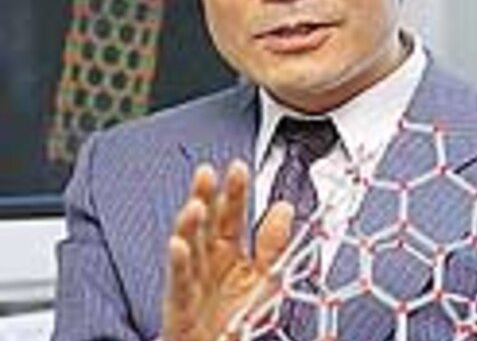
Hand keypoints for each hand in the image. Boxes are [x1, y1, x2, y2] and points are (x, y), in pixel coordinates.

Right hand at [161, 160, 292, 340]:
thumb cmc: (241, 323)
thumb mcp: (266, 280)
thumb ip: (274, 245)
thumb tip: (284, 208)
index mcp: (230, 254)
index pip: (232, 215)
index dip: (235, 192)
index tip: (238, 167)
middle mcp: (209, 264)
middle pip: (205, 224)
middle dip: (205, 198)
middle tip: (206, 173)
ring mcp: (194, 284)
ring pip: (188, 249)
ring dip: (189, 226)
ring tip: (195, 205)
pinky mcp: (181, 310)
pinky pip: (179, 285)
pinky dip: (178, 265)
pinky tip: (178, 245)